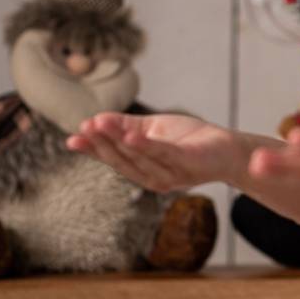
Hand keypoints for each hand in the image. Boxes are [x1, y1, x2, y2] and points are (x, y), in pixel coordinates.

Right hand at [66, 112, 239, 191]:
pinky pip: (165, 155)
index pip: (114, 159)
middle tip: (84, 126)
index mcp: (144, 170)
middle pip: (123, 160)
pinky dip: (147, 147)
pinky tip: (131, 137)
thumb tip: (96, 120)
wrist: (228, 149)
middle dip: (102, 143)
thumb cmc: (190, 140)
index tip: (71, 139)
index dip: (93, 149)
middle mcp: (155, 178)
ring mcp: (172, 174)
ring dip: (118, 141)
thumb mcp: (153, 130)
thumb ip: (127, 128)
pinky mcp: (189, 165)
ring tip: (99, 124)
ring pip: (140, 157)